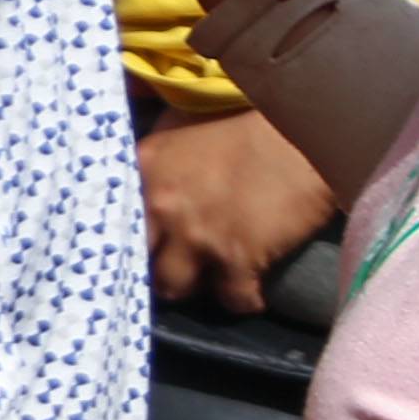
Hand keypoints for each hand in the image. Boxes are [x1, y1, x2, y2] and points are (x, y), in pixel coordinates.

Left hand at [141, 108, 337, 313]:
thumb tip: (133, 174)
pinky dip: (243, 300)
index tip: (136, 243)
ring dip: (192, 286)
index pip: (111, 218)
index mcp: (145, 168)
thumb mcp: (181, 122)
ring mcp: (197, 235)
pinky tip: (249, 293)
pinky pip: (232, 300)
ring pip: (175, 287)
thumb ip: (153, 154)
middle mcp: (161, 205)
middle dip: (153, 265)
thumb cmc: (246, 119)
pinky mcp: (238, 258)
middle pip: (137, 258)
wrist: (308, 131)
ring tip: (208, 280)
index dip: (124, 234)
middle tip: (172, 265)